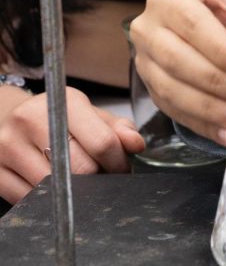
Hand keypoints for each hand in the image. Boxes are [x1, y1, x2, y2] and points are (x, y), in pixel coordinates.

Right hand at [0, 86, 144, 203]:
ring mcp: (8, 147)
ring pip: (55, 188)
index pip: (102, 143)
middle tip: (103, 178)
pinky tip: (53, 187)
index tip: (121, 169)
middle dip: (99, 178)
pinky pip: (29, 199)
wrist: (4, 116)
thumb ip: (116, 129)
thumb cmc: (55, 117)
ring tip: (79, 181)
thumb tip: (137, 145)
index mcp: (62, 102)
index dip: (118, 163)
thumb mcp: (88, 113)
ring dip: (74, 192)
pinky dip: (47, 199)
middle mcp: (30, 121)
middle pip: (80, 169)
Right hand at [129, 0, 225, 148]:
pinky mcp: (151, 88)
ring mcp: (145, 61)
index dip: (220, 50)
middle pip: (177, 60)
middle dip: (217, 84)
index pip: (193, 24)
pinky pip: (173, 111)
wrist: (220, 25)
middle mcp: (150, 28)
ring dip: (210, 110)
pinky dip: (203, 125)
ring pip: (172, 90)